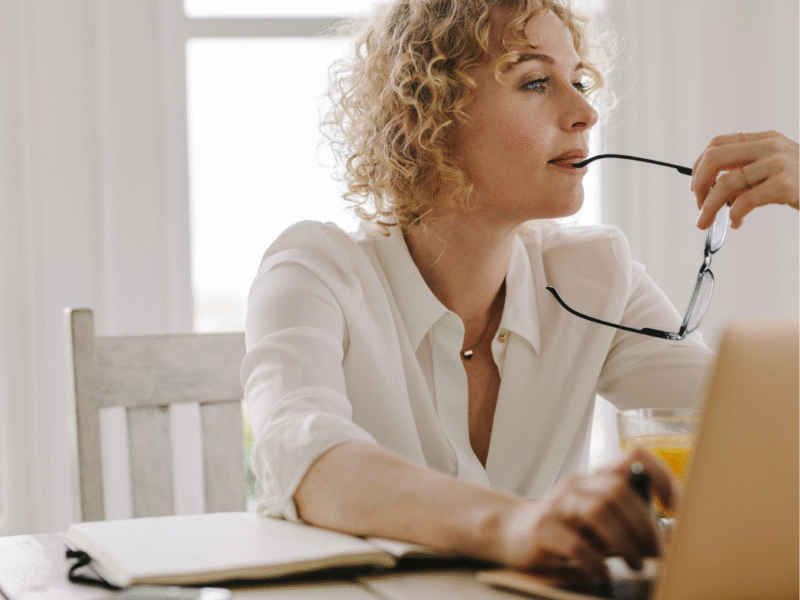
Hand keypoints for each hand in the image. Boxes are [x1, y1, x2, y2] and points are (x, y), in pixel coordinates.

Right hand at [494, 448, 679, 580]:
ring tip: (635, 564)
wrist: (510, 532)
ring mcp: (558, 504)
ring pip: (598, 512)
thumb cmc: (563, 529)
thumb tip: (663, 541)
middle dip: (645, 524)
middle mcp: (577, 485)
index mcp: (596, 479)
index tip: (674, 506)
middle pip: (618, 491)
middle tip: (657, 552)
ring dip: (625, 543)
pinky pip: (575, 543)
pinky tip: (602, 572)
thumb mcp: (596, 521)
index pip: (635, 456)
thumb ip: (624, 523)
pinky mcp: (542, 527)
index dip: (661, 475)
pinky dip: (595, 561)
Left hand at [693, 130, 798, 229]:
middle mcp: (770, 146)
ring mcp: (779, 163)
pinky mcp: (786, 184)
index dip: (699, 167)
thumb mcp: (776, 169)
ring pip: (725, 183)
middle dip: (699, 185)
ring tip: (706, 222)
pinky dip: (734, 215)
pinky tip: (736, 223)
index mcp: (765, 139)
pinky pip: (745, 201)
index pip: (717, 144)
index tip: (696, 188)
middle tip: (698, 205)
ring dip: (709, 207)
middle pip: (714, 159)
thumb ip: (749, 171)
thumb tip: (711, 189)